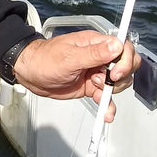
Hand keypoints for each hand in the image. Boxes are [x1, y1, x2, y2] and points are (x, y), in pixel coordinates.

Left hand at [13, 30, 139, 121]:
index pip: (123, 47)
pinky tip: (106, 112)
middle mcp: (98, 57)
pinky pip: (106, 96)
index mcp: (95, 43)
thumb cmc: (44, 59)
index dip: (125, 61)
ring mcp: (96, 72)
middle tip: (106, 82)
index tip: (116, 73)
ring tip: (95, 90)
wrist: (30, 74)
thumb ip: (94, 54)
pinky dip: (108, 105)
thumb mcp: (69, 57)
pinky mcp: (91, 87)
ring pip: (118, 83)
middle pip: (126, 65)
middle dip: (121, 77)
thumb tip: (116, 45)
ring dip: (111, 91)